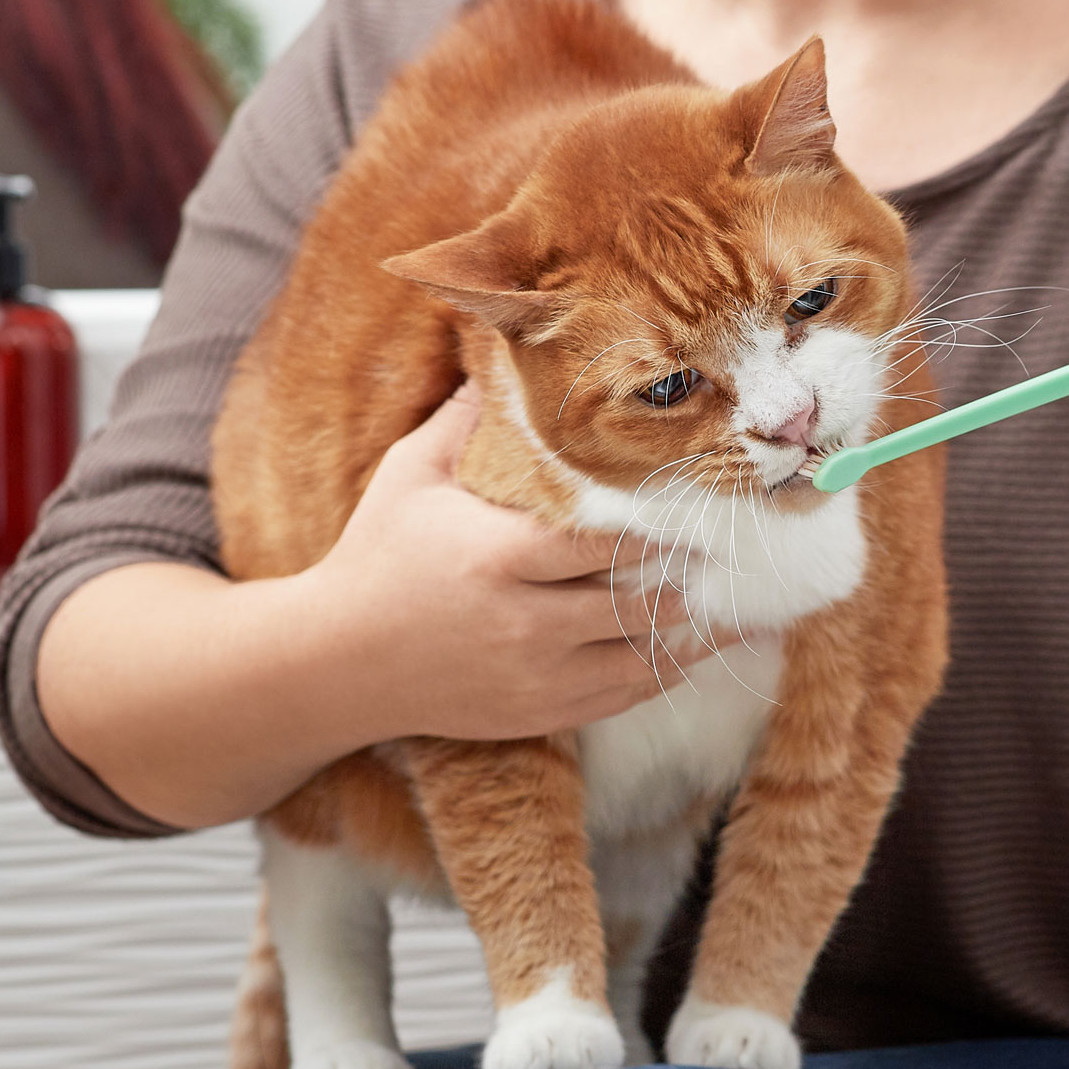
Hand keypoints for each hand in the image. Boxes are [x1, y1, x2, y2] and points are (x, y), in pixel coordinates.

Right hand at [296, 383, 733, 741]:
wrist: (335, 662)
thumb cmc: (376, 555)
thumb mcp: (409, 475)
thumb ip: (463, 418)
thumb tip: (502, 354)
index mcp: (497, 557)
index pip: (601, 544)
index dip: (657, 532)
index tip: (698, 512)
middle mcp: (524, 623)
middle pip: (634, 604)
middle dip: (688, 583)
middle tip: (732, 555)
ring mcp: (535, 676)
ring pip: (640, 658)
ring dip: (692, 633)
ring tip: (733, 603)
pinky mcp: (540, 714)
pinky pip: (623, 698)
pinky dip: (663, 673)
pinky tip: (693, 650)